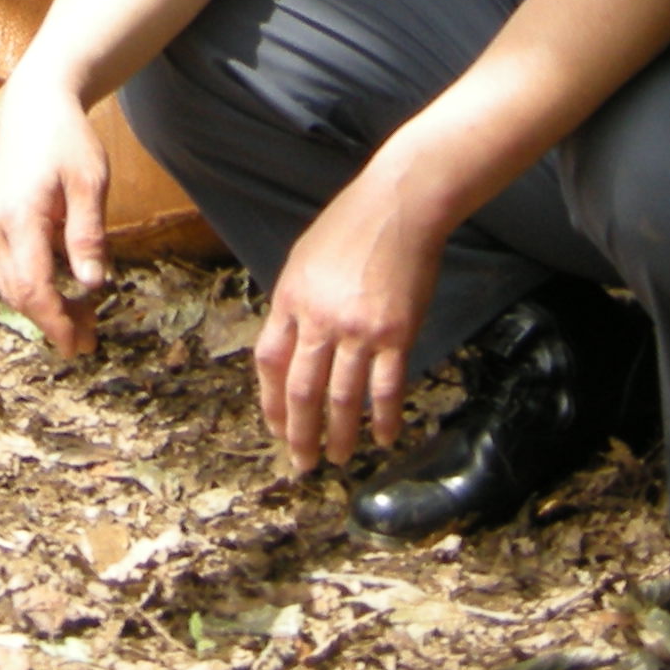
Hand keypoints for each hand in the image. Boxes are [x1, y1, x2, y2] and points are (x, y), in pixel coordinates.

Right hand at [0, 84, 115, 359]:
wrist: (36, 103)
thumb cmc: (67, 137)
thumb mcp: (89, 181)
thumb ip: (88, 233)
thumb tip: (93, 284)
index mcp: (19, 217)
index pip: (33, 287)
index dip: (55, 322)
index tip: (80, 345)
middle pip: (17, 293)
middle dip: (50, 322)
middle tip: (88, 341)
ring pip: (10, 283)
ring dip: (42, 307)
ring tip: (82, 320)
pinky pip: (10, 266)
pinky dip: (34, 286)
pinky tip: (64, 287)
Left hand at [251, 161, 449, 473]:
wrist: (399, 205)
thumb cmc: (351, 227)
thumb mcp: (304, 259)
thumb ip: (295, 305)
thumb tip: (292, 349)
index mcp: (291, 299)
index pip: (270, 363)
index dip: (271, 402)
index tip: (276, 428)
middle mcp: (320, 319)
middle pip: (302, 390)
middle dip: (300, 434)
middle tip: (303, 464)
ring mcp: (359, 329)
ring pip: (343, 398)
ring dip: (340, 435)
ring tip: (340, 460)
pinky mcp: (396, 333)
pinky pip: (387, 387)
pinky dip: (384, 418)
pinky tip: (383, 437)